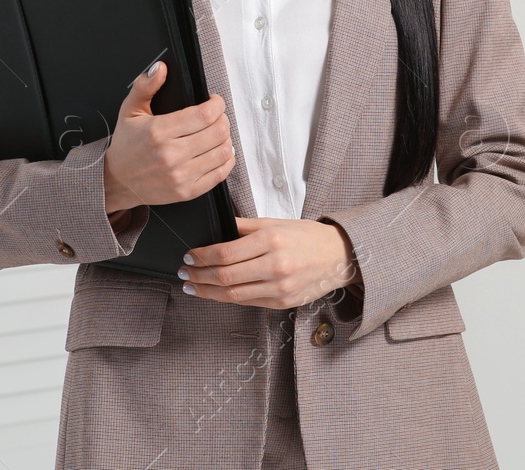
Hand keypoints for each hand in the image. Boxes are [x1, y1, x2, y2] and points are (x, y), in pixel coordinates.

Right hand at [102, 61, 234, 212]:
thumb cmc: (127, 144)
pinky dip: (226, 160)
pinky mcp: (187, 192)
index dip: (217, 104)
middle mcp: (171, 155)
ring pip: (222, 152)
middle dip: (222, 119)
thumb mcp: (130, 110)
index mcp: (158, 131)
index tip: (214, 101)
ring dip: (226, 139)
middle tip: (216, 116)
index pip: (204, 114)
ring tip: (217, 133)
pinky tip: (219, 151)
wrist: (118, 181)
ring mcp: (180, 176)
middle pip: (218, 132)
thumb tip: (160, 68)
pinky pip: (220, 174)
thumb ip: (145, 86)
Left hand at [179, 216, 359, 309]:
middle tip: (184, 272)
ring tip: (192, 286)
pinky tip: (214, 293)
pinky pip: (248, 302)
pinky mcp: (283, 302)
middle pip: (226, 276)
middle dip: (199, 275)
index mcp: (272, 240)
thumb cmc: (307, 236)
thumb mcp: (276, 222)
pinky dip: (226, 298)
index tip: (188, 255)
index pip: (226, 253)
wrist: (340, 256)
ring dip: (207, 291)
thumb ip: (244, 226)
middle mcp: (275, 265)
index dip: (202, 256)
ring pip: (233, 294)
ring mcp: (280, 288)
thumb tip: (215, 229)